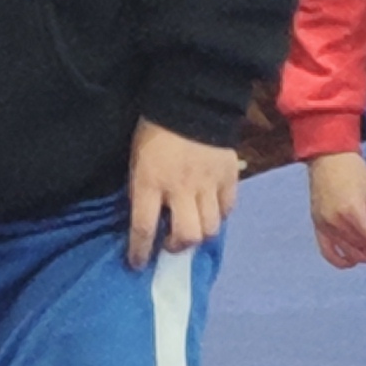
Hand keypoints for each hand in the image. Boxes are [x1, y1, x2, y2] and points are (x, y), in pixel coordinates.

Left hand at [124, 120, 239, 270]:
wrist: (191, 101)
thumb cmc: (154, 131)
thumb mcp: (136, 161)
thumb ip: (141, 191)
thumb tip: (148, 220)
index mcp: (150, 182)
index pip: (143, 228)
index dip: (139, 251)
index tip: (138, 263)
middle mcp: (180, 188)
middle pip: (186, 235)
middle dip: (176, 246)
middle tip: (170, 242)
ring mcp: (208, 183)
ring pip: (210, 227)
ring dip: (199, 233)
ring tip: (192, 226)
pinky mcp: (229, 176)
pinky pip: (228, 208)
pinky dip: (219, 214)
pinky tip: (211, 208)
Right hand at [306, 149, 365, 267]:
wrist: (328, 159)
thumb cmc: (355, 172)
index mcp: (353, 211)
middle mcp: (336, 222)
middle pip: (363, 249)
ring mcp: (325, 227)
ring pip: (349, 254)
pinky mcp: (318, 227)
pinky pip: (328, 253)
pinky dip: (341, 261)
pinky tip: (354, 260)